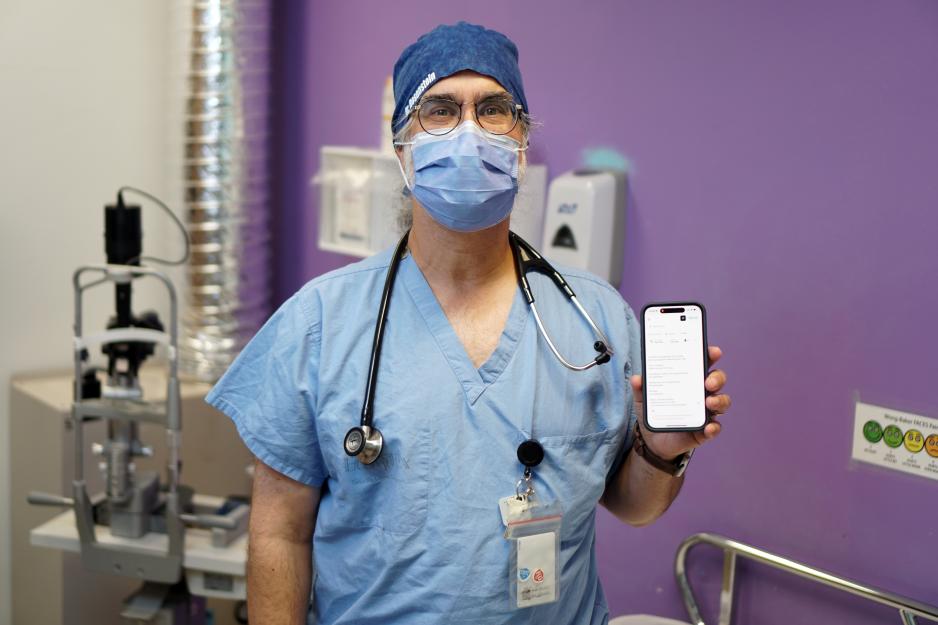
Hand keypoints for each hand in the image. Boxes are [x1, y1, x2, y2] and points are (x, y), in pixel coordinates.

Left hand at [631, 345, 730, 460]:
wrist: (652, 440)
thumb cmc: (655, 412)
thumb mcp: (644, 399)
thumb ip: (640, 389)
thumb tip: (636, 379)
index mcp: (690, 380)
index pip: (703, 364)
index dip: (710, 356)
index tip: (714, 352)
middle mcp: (702, 393)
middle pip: (717, 380)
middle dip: (717, 378)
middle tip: (708, 381)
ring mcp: (705, 412)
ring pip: (722, 402)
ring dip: (719, 401)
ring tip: (709, 402)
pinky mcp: (704, 431)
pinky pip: (715, 428)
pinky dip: (714, 428)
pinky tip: (708, 427)